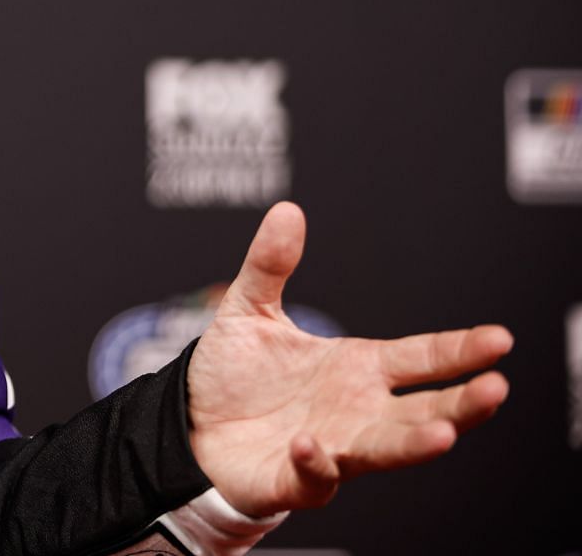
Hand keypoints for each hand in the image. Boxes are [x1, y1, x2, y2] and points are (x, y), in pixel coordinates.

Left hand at [186, 201, 511, 515]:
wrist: (191, 425)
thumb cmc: (233, 374)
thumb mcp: (249, 309)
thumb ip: (270, 264)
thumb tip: (288, 211)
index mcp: (357, 368)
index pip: (421, 358)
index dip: (460, 350)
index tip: (499, 339)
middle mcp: (356, 411)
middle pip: (423, 411)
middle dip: (460, 404)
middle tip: (495, 389)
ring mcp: (331, 448)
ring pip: (384, 451)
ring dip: (412, 444)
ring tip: (442, 435)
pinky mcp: (292, 479)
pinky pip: (314, 477)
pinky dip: (317, 465)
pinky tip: (312, 445)